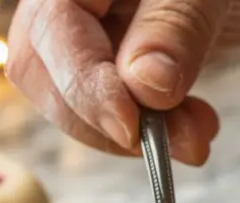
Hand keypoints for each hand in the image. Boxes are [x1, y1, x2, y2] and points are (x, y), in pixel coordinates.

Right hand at [5, 0, 239, 164]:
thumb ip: (176, 26)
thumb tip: (141, 86)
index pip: (52, 28)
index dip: (84, 84)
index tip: (129, 127)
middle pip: (45, 69)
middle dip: (104, 118)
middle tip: (170, 140)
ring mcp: (99, 27)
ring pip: (75, 98)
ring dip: (132, 134)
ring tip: (195, 137)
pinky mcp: (125, 57)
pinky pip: (114, 105)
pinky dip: (151, 130)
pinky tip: (194, 128)